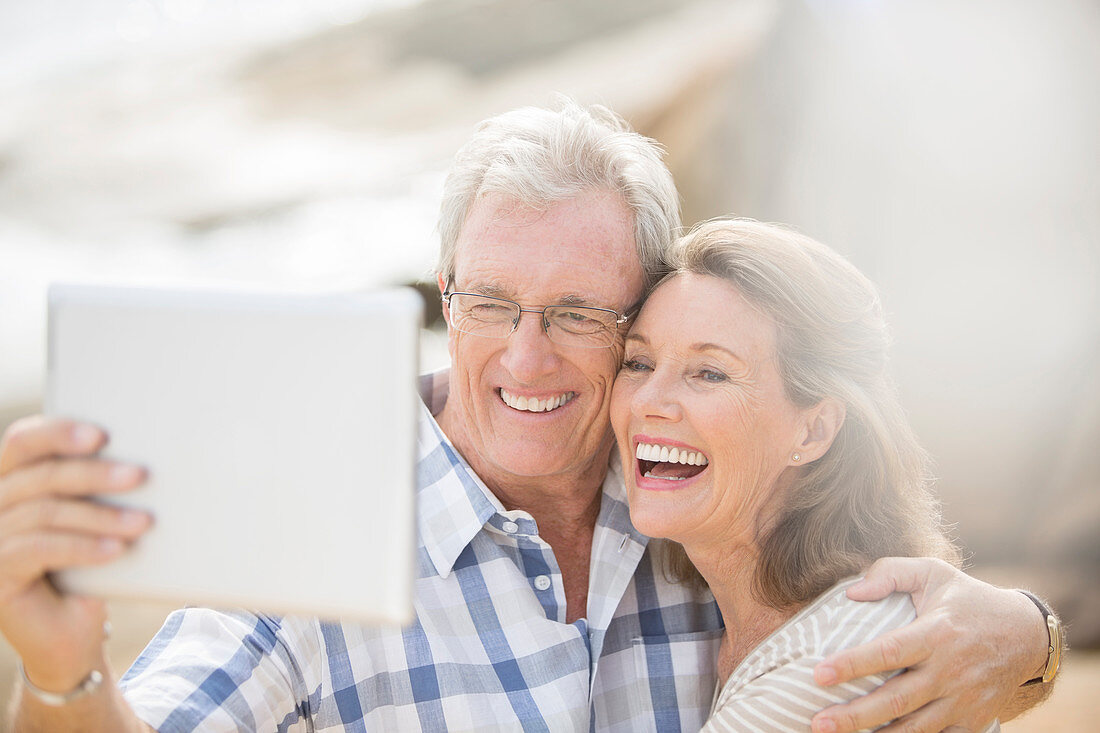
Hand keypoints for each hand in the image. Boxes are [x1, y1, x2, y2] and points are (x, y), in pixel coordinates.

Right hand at [0, 416, 151, 691]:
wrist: (72, 633)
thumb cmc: (89, 565)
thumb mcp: (94, 519)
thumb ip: (99, 487)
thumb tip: (139, 457)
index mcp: (12, 480)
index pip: (22, 442)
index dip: (57, 432)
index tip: (102, 434)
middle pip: (39, 476)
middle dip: (93, 473)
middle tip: (139, 475)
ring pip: (45, 512)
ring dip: (100, 515)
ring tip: (142, 521)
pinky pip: (40, 548)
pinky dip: (83, 546)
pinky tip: (117, 550)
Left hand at [809, 557, 1047, 732]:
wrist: (1026, 634)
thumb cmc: (967, 599)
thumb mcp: (933, 573)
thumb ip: (890, 573)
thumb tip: (853, 592)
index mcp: (936, 633)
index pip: (888, 652)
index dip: (852, 664)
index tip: (819, 674)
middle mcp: (949, 671)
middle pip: (896, 700)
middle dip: (854, 715)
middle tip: (818, 722)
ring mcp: (963, 700)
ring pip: (914, 728)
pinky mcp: (972, 721)